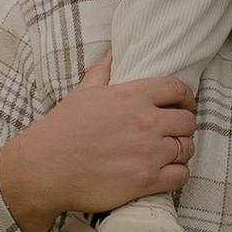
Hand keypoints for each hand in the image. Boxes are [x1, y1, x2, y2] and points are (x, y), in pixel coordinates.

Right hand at [0, 53, 194, 231]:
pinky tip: (168, 173)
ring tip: (171, 153)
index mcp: (132, 96)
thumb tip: (114, 50)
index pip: (178, 89)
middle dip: (184, 126)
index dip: (187, 97)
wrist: (44, 169)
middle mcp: (145, 122)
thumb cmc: (62, 129)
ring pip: (186, 149)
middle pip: (187, 121)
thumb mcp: (83, 92)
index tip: (184, 105)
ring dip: (182, 151)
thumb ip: (104, 70)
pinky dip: (178, 174)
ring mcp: (147, 153)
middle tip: (175, 132)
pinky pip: (180, 176)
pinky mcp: (145, 180)